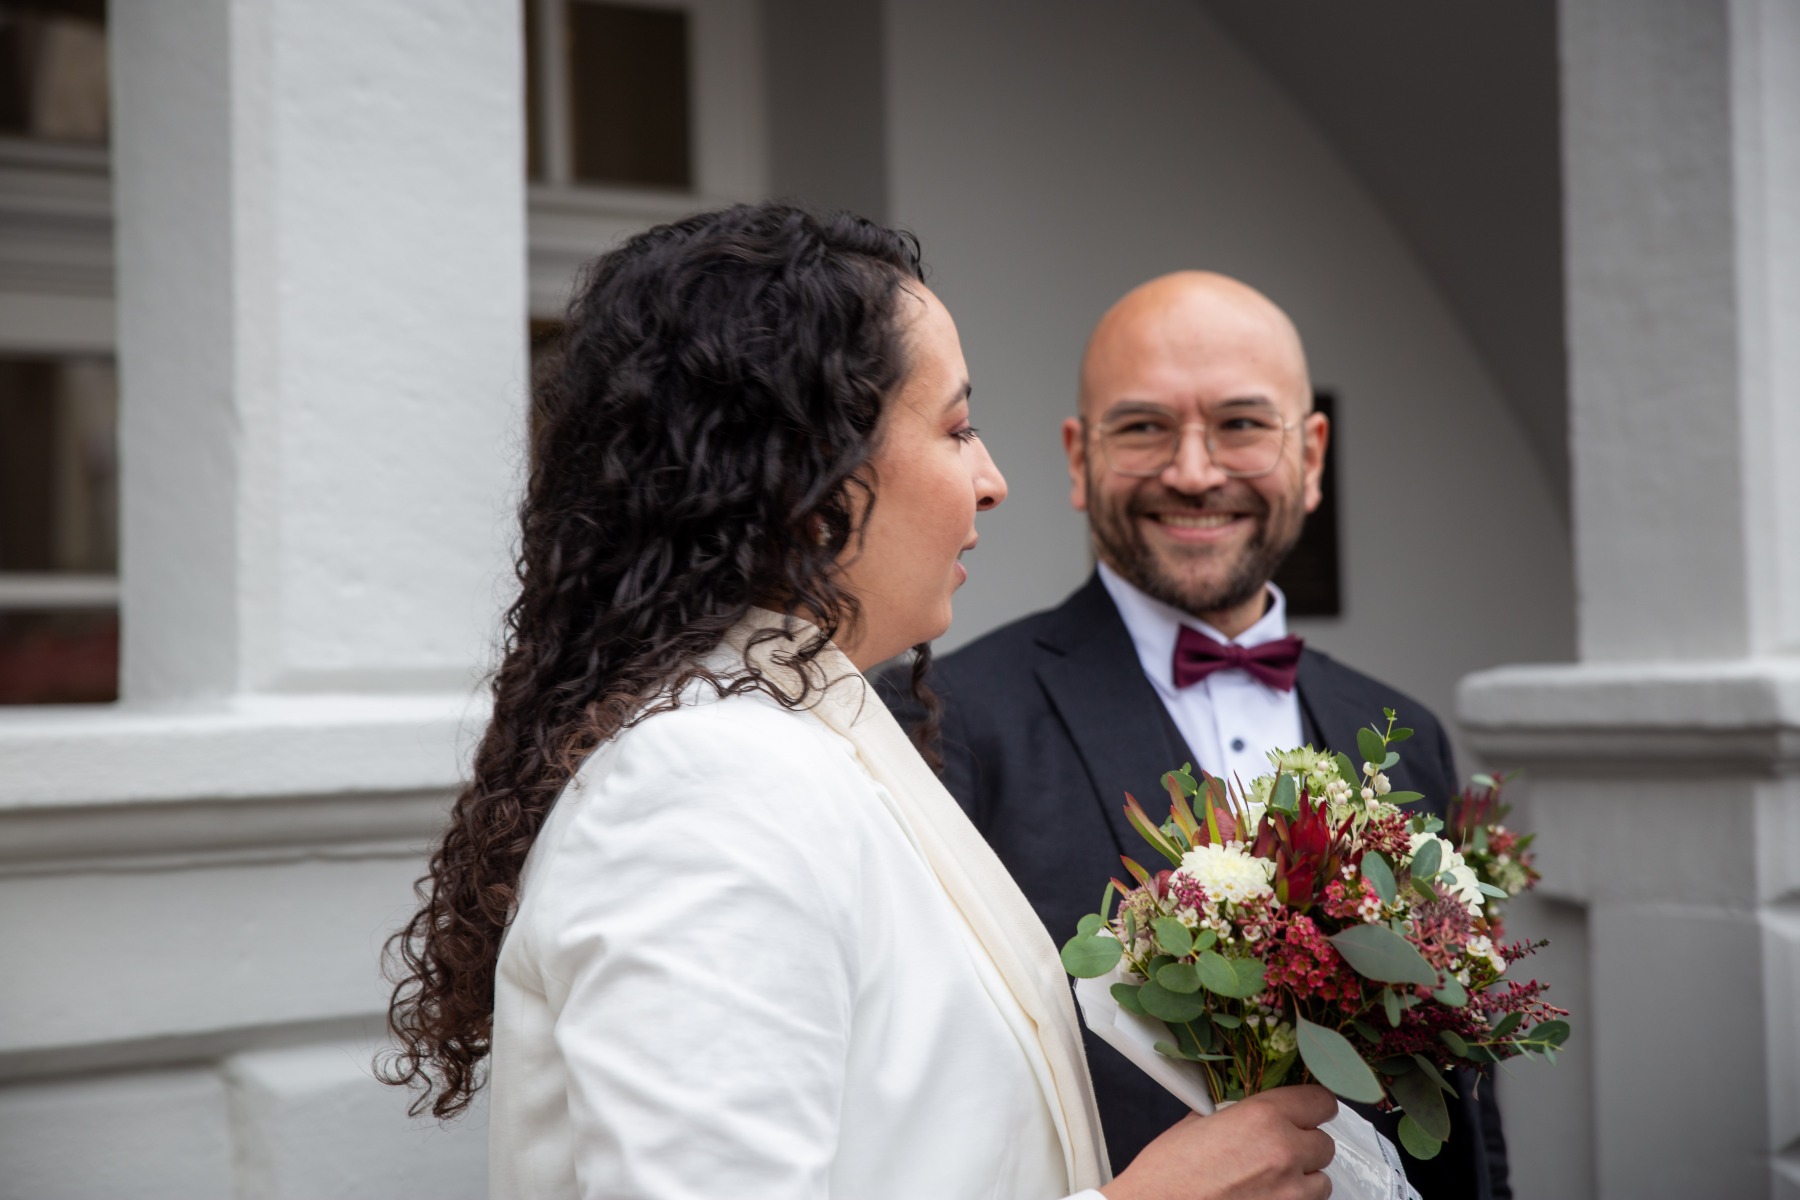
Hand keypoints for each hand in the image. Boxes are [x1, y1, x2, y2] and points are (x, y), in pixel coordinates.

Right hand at [1098, 1085, 1337, 1199]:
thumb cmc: (1167, 1173)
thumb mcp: (1199, 1123)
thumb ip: (1237, 1113)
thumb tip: (1251, 1109)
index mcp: (1262, 1117)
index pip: (1321, 1102)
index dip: (1313, 1106)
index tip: (1307, 1110)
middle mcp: (1284, 1152)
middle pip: (1325, 1143)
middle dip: (1305, 1145)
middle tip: (1278, 1148)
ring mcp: (1290, 1193)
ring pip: (1322, 1180)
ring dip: (1303, 1178)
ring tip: (1271, 1179)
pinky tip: (1266, 1197)